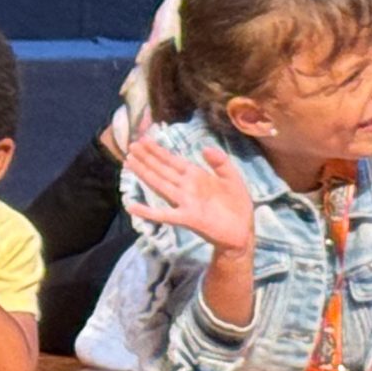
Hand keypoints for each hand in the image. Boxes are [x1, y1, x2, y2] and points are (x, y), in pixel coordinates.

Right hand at [123, 136, 255, 254]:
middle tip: (131, 145)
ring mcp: (184, 202)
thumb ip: (221, 163)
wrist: (242, 231)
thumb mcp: (233, 179)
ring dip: (144, 173)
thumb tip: (204, 147)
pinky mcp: (186, 218)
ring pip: (160, 185)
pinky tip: (132, 207)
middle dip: (147, 157)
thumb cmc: (237, 205)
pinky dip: (148, 212)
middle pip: (162, 169)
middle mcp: (186, 187)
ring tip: (129, 161)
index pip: (173, 160)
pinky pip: (164, 215)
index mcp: (196, 176)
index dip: (158, 150)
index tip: (144, 139)